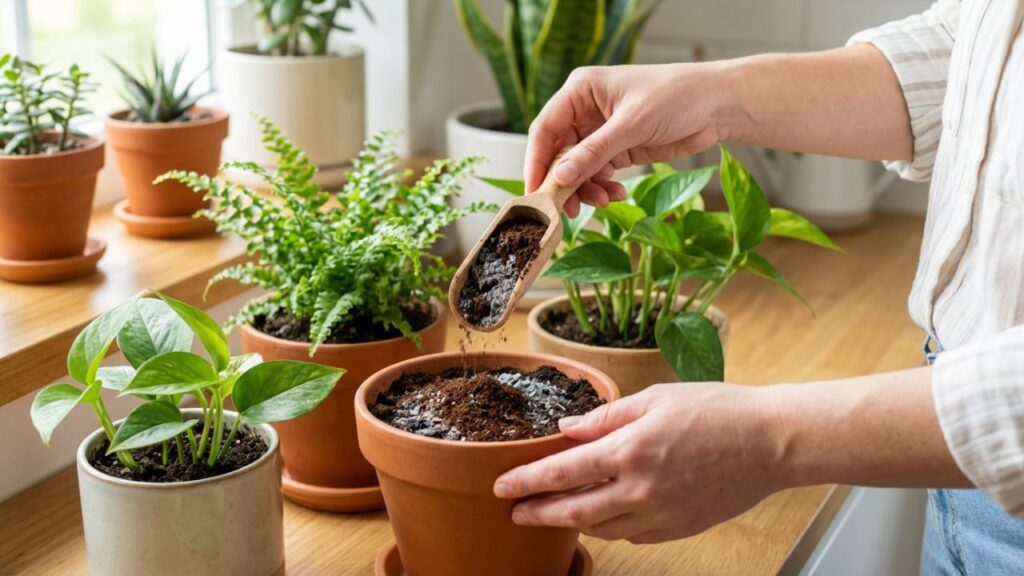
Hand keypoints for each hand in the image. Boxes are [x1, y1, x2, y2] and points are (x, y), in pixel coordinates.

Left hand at [493, 382, 784, 543]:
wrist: (771, 444)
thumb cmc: (717, 411)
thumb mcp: (655, 398)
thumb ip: (605, 415)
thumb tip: (566, 429)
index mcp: (629, 450)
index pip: (562, 472)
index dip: (525, 481)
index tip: (501, 486)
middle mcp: (639, 489)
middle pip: (572, 510)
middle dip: (536, 513)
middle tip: (512, 513)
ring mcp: (659, 515)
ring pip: (599, 527)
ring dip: (569, 522)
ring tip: (549, 514)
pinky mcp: (677, 528)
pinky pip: (630, 534)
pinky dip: (607, 527)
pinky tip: (598, 516)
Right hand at [526, 63, 732, 216]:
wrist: (717, 105)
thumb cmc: (676, 96)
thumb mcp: (632, 125)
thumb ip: (594, 153)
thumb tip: (559, 178)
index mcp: (580, 91)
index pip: (545, 129)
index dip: (536, 161)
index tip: (535, 192)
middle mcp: (585, 111)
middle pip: (558, 153)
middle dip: (564, 182)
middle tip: (567, 209)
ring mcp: (601, 132)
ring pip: (578, 169)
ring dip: (586, 189)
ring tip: (603, 202)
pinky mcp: (618, 149)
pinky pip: (598, 174)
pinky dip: (603, 188)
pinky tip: (616, 195)